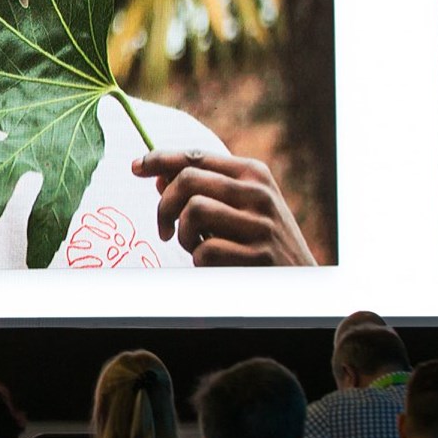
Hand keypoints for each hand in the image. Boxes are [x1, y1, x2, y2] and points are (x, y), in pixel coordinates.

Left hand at [132, 150, 317, 266]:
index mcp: (253, 173)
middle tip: (164, 229)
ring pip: (194, 211)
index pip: (196, 157)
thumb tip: (158, 175)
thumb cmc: (258, 240)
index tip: (136, 167)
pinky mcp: (257, 256)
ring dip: (183, 235)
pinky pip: (204, 250)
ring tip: (194, 246)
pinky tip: (214, 264)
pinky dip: (199, 260)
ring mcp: (261, 224)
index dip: (160, 160)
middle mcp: (259, 193)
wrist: (300, 280)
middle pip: (188, 180)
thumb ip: (202, 189)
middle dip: (165, 205)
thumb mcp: (237, 206)